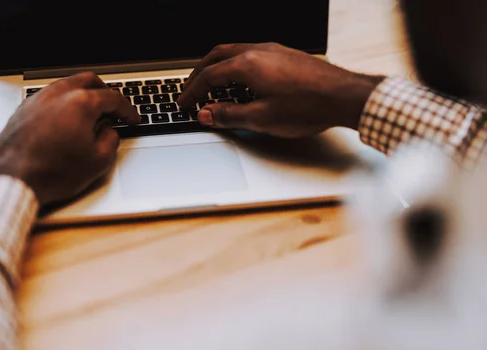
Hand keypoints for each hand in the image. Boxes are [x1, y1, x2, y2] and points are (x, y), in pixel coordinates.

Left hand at [0, 72, 139, 205]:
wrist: (13, 179)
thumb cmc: (53, 172)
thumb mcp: (98, 161)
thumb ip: (111, 140)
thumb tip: (109, 132)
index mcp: (81, 103)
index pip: (113, 98)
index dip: (127, 110)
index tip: (131, 119)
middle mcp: (59, 94)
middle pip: (89, 81)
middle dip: (105, 93)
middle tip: (113, 109)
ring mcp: (38, 98)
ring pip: (67, 85)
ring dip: (83, 95)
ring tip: (90, 114)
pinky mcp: (23, 108)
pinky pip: (49, 96)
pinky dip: (63, 103)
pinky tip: (66, 120)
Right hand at [177, 43, 384, 137]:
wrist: (344, 96)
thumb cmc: (307, 107)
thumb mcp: (262, 118)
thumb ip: (230, 116)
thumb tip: (208, 114)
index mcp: (248, 65)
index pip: (209, 76)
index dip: (193, 92)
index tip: (184, 103)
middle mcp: (259, 51)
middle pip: (217, 56)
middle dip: (199, 73)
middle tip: (190, 89)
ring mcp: (273, 50)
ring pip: (234, 51)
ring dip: (217, 66)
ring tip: (211, 84)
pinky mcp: (285, 55)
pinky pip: (251, 54)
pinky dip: (235, 65)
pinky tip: (240, 80)